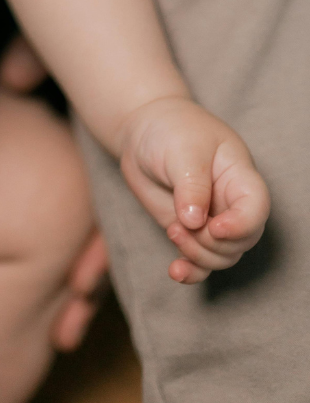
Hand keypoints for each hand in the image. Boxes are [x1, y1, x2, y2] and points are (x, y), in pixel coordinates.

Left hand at [118, 96, 269, 284]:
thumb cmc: (172, 130)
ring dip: (197, 255)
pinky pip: (199, 261)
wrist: (145, 131)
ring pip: (220, 256)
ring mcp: (211, 220)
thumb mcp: (183, 149)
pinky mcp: (189, 231)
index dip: (241, 225)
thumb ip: (192, 184)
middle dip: (212, 243)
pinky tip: (175, 271)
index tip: (214, 228)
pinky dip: (190, 271)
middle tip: (180, 226)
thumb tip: (194, 222)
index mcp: (240, 177)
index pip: (256, 209)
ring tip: (172, 230)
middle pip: (240, 242)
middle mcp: (231, 204)